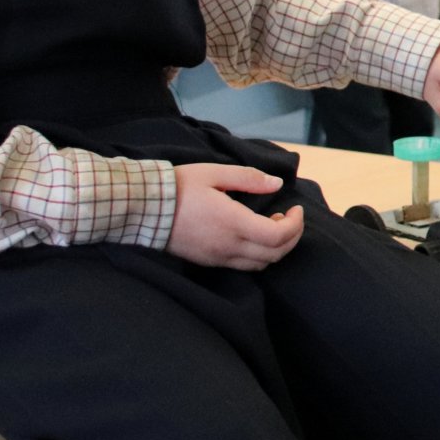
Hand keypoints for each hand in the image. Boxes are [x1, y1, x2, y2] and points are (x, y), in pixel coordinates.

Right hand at [169, 164, 303, 269]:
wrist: (144, 209)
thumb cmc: (179, 187)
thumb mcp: (215, 173)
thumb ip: (249, 178)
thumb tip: (277, 184)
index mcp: (233, 223)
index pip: (278, 237)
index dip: (295, 225)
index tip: (295, 208)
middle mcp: (228, 247)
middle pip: (275, 255)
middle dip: (292, 237)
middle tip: (291, 217)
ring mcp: (218, 258)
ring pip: (260, 264)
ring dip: (276, 248)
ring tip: (273, 223)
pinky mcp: (209, 262)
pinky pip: (243, 266)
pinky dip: (259, 254)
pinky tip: (253, 234)